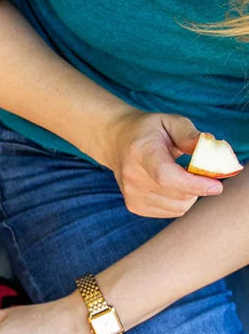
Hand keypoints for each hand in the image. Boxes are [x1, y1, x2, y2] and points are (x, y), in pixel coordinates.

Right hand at [102, 110, 222, 217]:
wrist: (116, 142)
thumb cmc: (149, 130)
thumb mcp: (170, 121)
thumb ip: (190, 135)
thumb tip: (210, 150)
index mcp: (140, 152)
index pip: (166, 176)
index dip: (193, 184)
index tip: (217, 186)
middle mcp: (132, 177)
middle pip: (177, 194)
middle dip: (200, 186)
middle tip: (203, 170)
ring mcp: (131, 194)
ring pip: (178, 207)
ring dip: (191, 194)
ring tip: (186, 175)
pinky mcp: (134, 206)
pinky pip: (171, 211)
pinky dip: (180, 200)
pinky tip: (174, 185)